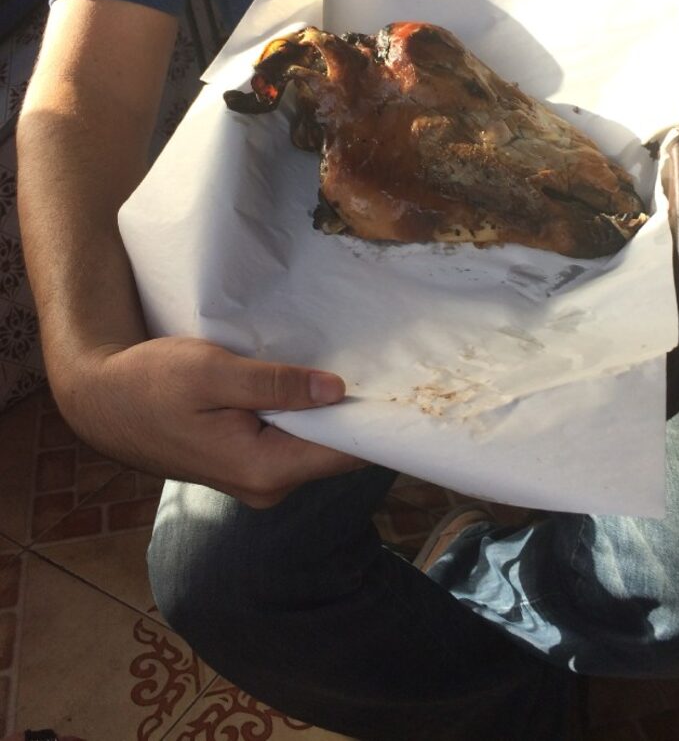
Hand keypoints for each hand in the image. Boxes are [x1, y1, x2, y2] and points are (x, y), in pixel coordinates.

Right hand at [55, 336, 361, 507]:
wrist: (102, 402)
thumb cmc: (151, 383)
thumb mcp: (214, 373)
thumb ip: (276, 385)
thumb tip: (337, 390)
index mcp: (264, 470)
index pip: (343, 454)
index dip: (374, 423)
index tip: (405, 391)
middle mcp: (267, 485)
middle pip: (333, 451)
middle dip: (355, 413)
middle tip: (383, 364)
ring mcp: (257, 478)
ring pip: (312, 444)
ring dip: (327, 411)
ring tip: (350, 365)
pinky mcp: (246, 463)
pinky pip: (292, 440)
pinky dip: (304, 414)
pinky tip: (309, 383)